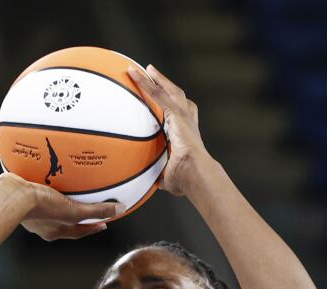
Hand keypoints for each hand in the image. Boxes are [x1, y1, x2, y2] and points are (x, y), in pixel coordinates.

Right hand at [0, 173, 121, 240]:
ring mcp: (31, 214)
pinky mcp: (22, 199)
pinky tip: (45, 179)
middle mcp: (42, 226)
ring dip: (59, 202)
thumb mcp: (74, 211)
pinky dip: (44, 190)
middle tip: (86, 208)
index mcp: (54, 232)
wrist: (12, 196)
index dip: (92, 228)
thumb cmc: (40, 207)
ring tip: (66, 191)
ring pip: (50, 209)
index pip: (79, 232)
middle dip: (76, 216)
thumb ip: (96, 211)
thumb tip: (119, 210)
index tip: (103, 224)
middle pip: (64, 221)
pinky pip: (37, 195)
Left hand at [128, 64, 210, 196]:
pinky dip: (145, 82)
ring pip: (168, 91)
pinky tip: (133, 73)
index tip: (164, 103)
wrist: (193, 172)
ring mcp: (183, 115)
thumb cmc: (184, 180)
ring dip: (156, 79)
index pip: (179, 116)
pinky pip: (157, 93)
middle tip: (154, 75)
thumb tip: (146, 182)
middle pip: (176, 97)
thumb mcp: (167, 176)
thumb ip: (157, 173)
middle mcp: (187, 121)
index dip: (172, 107)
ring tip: (145, 69)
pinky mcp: (176, 112)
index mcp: (186, 134)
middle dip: (166, 85)